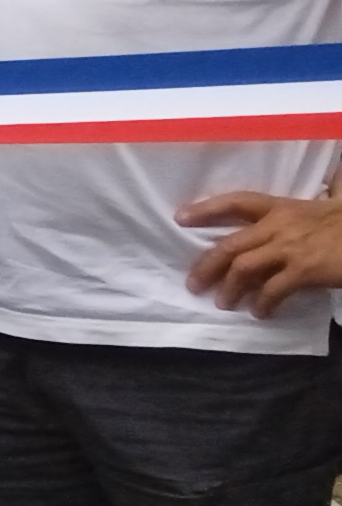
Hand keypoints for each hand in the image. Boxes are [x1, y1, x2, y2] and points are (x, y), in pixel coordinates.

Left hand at [179, 188, 341, 319]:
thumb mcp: (328, 206)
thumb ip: (313, 204)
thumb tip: (315, 193)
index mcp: (283, 207)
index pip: (236, 202)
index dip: (206, 209)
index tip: (180, 217)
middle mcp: (280, 225)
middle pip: (229, 245)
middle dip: (207, 266)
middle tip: (194, 284)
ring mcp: (290, 248)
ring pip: (243, 269)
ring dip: (229, 289)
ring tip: (223, 303)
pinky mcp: (304, 271)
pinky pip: (272, 291)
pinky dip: (262, 303)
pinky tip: (260, 312)